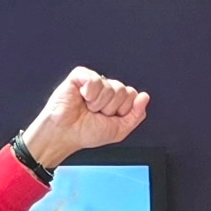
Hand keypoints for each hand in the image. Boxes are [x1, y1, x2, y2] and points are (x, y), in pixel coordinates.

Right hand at [18, 69, 150, 167]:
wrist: (65, 134)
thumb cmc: (87, 132)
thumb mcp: (119, 130)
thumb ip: (136, 115)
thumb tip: (145, 97)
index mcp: (116, 99)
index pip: (132, 96)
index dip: (122, 110)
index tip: (108, 118)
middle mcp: (106, 88)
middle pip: (124, 91)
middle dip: (111, 109)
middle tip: (95, 114)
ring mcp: (94, 81)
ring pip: (111, 87)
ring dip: (99, 104)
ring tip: (87, 108)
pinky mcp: (80, 75)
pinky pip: (95, 81)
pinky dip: (89, 94)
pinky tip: (81, 98)